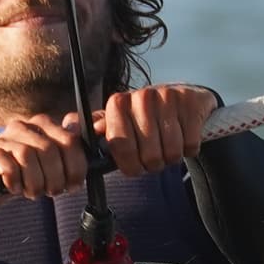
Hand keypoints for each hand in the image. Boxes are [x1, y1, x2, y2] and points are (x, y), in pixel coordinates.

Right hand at [0, 111, 91, 210]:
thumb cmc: (24, 174)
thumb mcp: (52, 162)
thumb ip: (73, 146)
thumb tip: (98, 126)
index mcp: (44, 125)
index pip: (70, 140)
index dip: (76, 166)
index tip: (73, 185)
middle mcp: (24, 126)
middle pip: (51, 150)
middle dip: (55, 177)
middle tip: (51, 192)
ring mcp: (5, 138)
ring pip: (29, 157)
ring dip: (35, 182)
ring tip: (33, 191)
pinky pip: (9, 166)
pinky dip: (16, 182)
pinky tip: (15, 188)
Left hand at [91, 83, 214, 180]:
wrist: (183, 99)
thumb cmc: (147, 117)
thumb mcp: (121, 121)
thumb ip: (100, 129)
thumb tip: (73, 129)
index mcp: (119, 104)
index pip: (122, 148)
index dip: (130, 165)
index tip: (135, 166)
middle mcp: (142, 97)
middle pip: (149, 155)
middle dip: (153, 164)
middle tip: (154, 156)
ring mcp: (167, 98)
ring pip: (171, 152)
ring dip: (171, 157)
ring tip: (168, 146)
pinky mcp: (190, 103)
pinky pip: (190, 145)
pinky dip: (189, 150)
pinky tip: (183, 137)